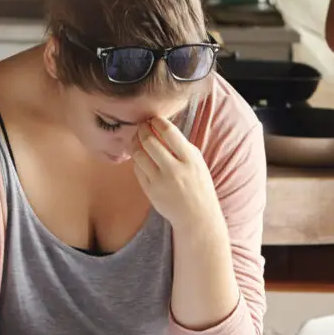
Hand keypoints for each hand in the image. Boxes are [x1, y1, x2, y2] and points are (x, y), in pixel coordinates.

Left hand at [131, 117, 222, 231]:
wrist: (196, 216)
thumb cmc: (198, 185)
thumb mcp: (197, 162)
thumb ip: (181, 146)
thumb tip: (160, 128)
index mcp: (190, 159)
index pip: (169, 132)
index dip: (157, 121)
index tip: (153, 118)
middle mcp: (174, 169)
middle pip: (149, 141)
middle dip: (142, 129)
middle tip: (142, 125)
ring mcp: (160, 181)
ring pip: (139, 154)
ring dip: (135, 142)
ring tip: (137, 138)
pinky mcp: (149, 190)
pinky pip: (137, 169)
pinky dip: (136, 159)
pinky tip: (139, 155)